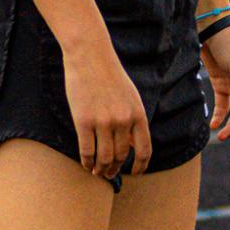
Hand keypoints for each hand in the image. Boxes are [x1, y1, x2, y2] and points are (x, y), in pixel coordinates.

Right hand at [62, 35, 151, 178]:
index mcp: (138, 114)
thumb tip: (134, 146)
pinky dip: (87, 162)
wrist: (90, 56)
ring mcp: (103, 122)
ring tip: (98, 172)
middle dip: (115, 168)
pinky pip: (86, 150)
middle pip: (121, 156)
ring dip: (101, 169)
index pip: (145, 150)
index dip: (141, 166)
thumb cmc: (110, 75)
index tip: (135, 173)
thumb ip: (134, 120)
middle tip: (109, 173)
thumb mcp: (131, 97)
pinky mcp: (83, 121)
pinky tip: (86, 165)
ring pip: (104, 157)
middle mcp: (123, 121)